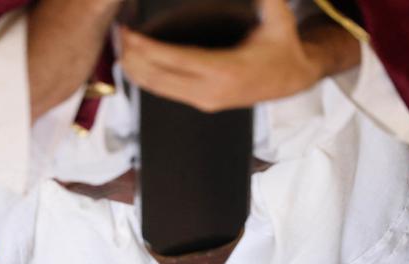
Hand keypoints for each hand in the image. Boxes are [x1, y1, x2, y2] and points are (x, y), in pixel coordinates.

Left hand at [120, 0, 323, 111]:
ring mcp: (204, 100)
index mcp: (225, 69)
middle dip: (133, 57)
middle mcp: (210, 90)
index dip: (149, 48)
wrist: (292, 78)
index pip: (176, 60)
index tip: (130, 34)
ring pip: (157, 89)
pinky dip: (145, 78)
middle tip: (117, 34)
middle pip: (160, 77)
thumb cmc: (282, 46)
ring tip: (119, 45)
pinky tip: (132, 63)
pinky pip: (164, 93)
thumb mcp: (278, 16)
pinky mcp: (201, 103)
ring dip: (134, 69)